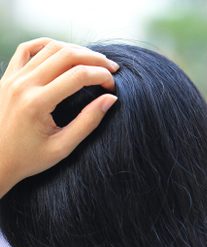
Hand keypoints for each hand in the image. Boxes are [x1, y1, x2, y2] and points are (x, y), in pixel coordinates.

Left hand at [0, 37, 118, 197]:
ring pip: (50, 47)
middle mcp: (23, 84)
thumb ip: (88, 121)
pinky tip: (63, 51)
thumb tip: (110, 99)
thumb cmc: (28, 158)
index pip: (78, 76)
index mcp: (37, 103)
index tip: (112, 85)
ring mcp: (13, 77)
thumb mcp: (62, 147)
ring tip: (94, 60)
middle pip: (66, 55)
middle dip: (95, 59)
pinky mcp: (8, 77)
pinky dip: (48, 45)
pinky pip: (28, 49)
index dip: (101, 76)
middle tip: (111, 68)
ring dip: (76, 50)